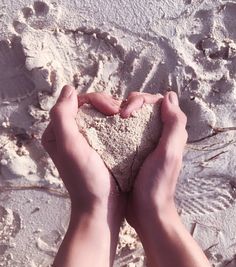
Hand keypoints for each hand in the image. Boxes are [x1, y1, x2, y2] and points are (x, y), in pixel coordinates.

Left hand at [42, 86, 121, 210]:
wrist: (102, 206)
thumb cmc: (85, 178)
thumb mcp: (68, 146)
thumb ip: (62, 115)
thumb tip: (69, 89)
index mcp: (59, 131)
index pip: (78, 101)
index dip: (97, 99)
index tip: (113, 110)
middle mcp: (71, 133)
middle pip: (91, 106)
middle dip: (108, 104)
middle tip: (122, 115)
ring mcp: (88, 140)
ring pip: (102, 115)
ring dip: (117, 112)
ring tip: (127, 119)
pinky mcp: (101, 147)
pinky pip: (110, 127)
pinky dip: (120, 123)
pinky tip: (129, 127)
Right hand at [120, 91, 186, 226]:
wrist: (146, 210)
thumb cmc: (157, 183)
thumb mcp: (168, 154)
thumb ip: (174, 124)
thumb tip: (168, 96)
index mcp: (169, 131)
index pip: (157, 102)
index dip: (141, 100)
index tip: (126, 113)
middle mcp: (158, 133)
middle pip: (144, 107)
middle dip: (130, 104)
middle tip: (117, 115)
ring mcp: (144, 142)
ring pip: (133, 118)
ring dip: (121, 114)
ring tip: (109, 121)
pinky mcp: (132, 151)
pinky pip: (125, 131)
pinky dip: (116, 127)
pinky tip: (107, 131)